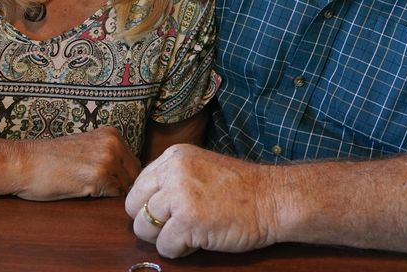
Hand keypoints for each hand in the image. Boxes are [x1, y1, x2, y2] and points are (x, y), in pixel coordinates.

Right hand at [15, 127, 142, 200]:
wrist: (25, 162)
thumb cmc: (50, 159)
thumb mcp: (86, 147)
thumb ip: (107, 154)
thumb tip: (127, 175)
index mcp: (111, 134)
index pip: (133, 163)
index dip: (124, 177)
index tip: (110, 183)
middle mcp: (113, 144)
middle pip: (134, 175)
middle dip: (121, 186)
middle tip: (99, 190)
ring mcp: (107, 160)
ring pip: (125, 187)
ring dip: (111, 193)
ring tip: (89, 189)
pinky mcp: (98, 177)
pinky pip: (114, 195)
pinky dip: (103, 198)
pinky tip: (84, 191)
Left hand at [125, 144, 280, 257]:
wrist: (272, 199)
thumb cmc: (241, 189)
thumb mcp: (200, 169)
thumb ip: (173, 179)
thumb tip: (145, 203)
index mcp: (174, 156)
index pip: (139, 186)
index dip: (152, 206)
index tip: (171, 213)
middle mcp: (173, 171)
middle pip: (134, 206)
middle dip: (151, 223)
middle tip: (176, 227)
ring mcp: (179, 195)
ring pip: (143, 228)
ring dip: (164, 238)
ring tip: (189, 233)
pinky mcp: (187, 220)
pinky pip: (164, 246)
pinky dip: (179, 251)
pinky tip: (199, 241)